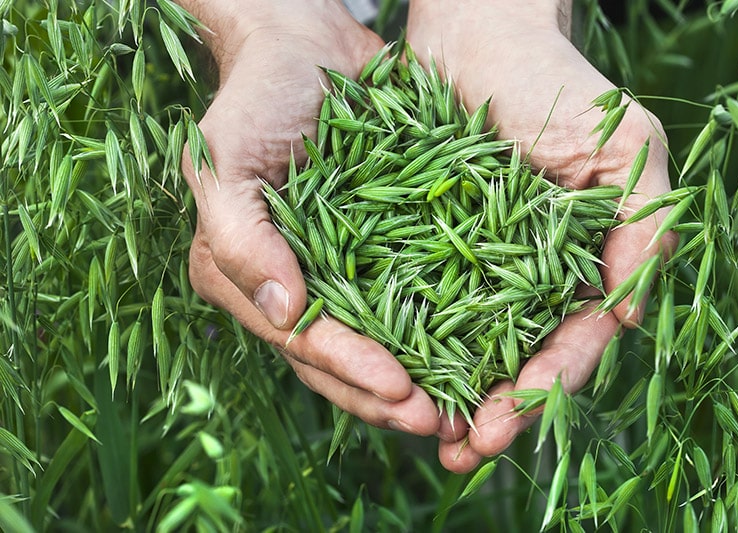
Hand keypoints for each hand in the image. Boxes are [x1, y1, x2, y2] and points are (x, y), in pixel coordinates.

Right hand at [178, 0, 439, 435]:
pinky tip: (482, 352)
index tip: (402, 392)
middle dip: (390, 396)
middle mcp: (294, 288)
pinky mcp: (383, 250)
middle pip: (342, 361)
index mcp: (249, 279)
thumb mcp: (226, 161)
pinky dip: (444, 329)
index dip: (351, 370)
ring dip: (422, 379)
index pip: (303, 342)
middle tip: (443, 422)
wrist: (306, 47)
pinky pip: (413, 298)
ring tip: (467, 409)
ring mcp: (340, 272)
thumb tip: (285, 315)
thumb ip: (241, 239)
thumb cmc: (256, 99)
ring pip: (381, 343)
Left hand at [407, 0, 677, 471]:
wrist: (477, 31)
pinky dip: (400, 336)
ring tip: (415, 426)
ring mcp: (471, 263)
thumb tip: (631, 315)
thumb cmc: (557, 83)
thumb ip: (645, 224)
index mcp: (581, 265)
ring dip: (441, 389)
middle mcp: (526, 275)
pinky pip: (409, 298)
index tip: (502, 426)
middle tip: (457, 451)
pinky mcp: (418, 242)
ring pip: (459, 342)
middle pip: (511, 357)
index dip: (541, 390)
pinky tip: (383, 367)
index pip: (569, 344)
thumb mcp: (624, 146)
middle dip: (488, 408)